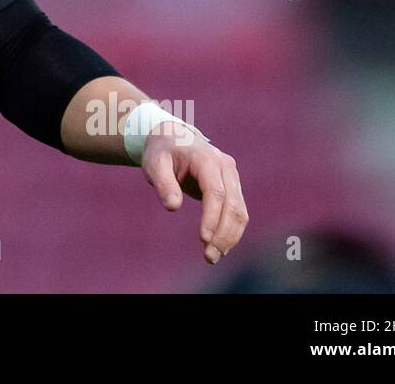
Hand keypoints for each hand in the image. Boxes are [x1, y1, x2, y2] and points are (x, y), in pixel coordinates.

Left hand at [141, 121, 247, 264]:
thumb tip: (173, 207)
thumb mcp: (154, 164)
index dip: (212, 217)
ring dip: (230, 237)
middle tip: (209, 257)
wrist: (173, 138)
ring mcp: (232, 177)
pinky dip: (231, 231)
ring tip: (213, 257)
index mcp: (206, 159)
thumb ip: (163, 183)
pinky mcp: (232, 187)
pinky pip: (237, 212)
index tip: (203, 239)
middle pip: (233, 205)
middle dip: (223, 234)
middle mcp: (226, 167)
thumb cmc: (161, 152)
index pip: (215, 192)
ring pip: (240, 211)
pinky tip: (219, 247)